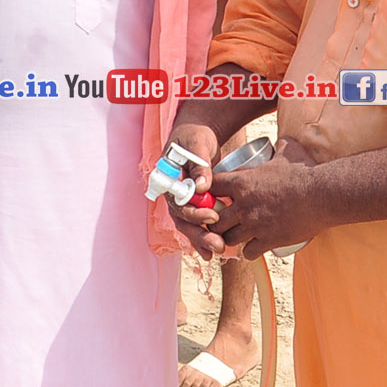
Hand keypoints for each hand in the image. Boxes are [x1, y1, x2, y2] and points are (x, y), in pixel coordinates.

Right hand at [163, 120, 226, 259]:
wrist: (196, 134)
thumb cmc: (195, 136)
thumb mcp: (197, 145)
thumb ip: (199, 164)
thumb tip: (202, 186)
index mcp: (167, 178)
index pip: (176, 201)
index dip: (192, 212)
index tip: (212, 216)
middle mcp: (172, 192)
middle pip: (181, 219)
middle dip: (199, 233)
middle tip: (217, 244)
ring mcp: (181, 199)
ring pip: (188, 225)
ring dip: (202, 239)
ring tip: (219, 250)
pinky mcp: (192, 203)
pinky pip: (195, 223)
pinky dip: (203, 236)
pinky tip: (213, 251)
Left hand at [210, 155, 325, 260]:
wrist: (322, 196)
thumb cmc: (304, 173)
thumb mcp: (288, 152)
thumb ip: (280, 145)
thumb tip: (281, 140)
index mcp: (242, 182)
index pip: (211, 187)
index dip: (210, 192)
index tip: (216, 195)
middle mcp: (243, 205)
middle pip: (214, 219)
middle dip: (217, 221)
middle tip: (225, 221)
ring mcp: (254, 225)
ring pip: (228, 238)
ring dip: (231, 238)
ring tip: (238, 236)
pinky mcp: (268, 240)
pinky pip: (248, 252)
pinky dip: (249, 251)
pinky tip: (253, 247)